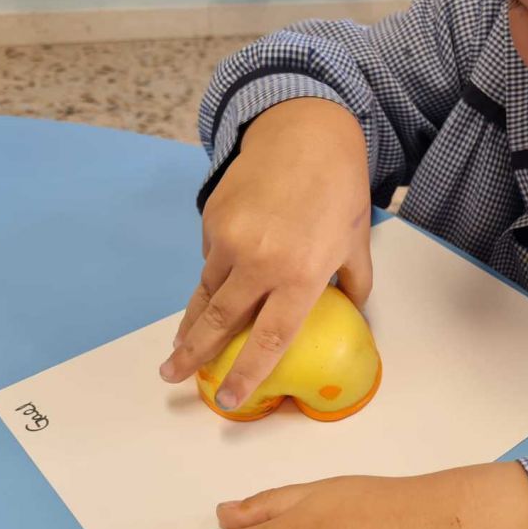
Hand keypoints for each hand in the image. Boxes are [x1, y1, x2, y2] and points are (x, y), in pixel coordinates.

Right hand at [159, 98, 372, 410]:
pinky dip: (212, 276)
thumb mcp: (356, 241)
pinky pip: (209, 259)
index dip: (247, 373)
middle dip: (192, 353)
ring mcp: (230, 239)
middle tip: (171, 376)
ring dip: (192, 322)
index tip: (228, 399)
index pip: (270, 338)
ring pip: (206, 291)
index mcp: (300, 274)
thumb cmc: (338, 188)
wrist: (305, 129)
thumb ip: (354, 284)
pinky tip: (218, 282)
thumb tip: (352, 311)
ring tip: (179, 345)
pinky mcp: (212, 218)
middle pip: (220, 321)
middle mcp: (260, 262)